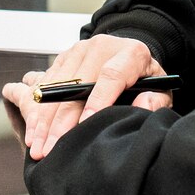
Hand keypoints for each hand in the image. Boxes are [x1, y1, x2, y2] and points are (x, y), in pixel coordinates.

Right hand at [1, 35, 170, 159]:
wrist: (131, 58)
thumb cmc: (146, 81)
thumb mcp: (161, 90)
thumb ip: (156, 101)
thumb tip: (143, 105)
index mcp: (131, 53)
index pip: (110, 75)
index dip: (97, 102)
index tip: (84, 127)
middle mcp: (102, 46)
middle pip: (76, 83)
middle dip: (61, 120)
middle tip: (52, 148)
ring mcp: (80, 49)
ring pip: (56, 85)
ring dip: (43, 118)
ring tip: (37, 145)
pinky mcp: (65, 56)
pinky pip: (47, 83)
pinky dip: (37, 109)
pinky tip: (33, 132)